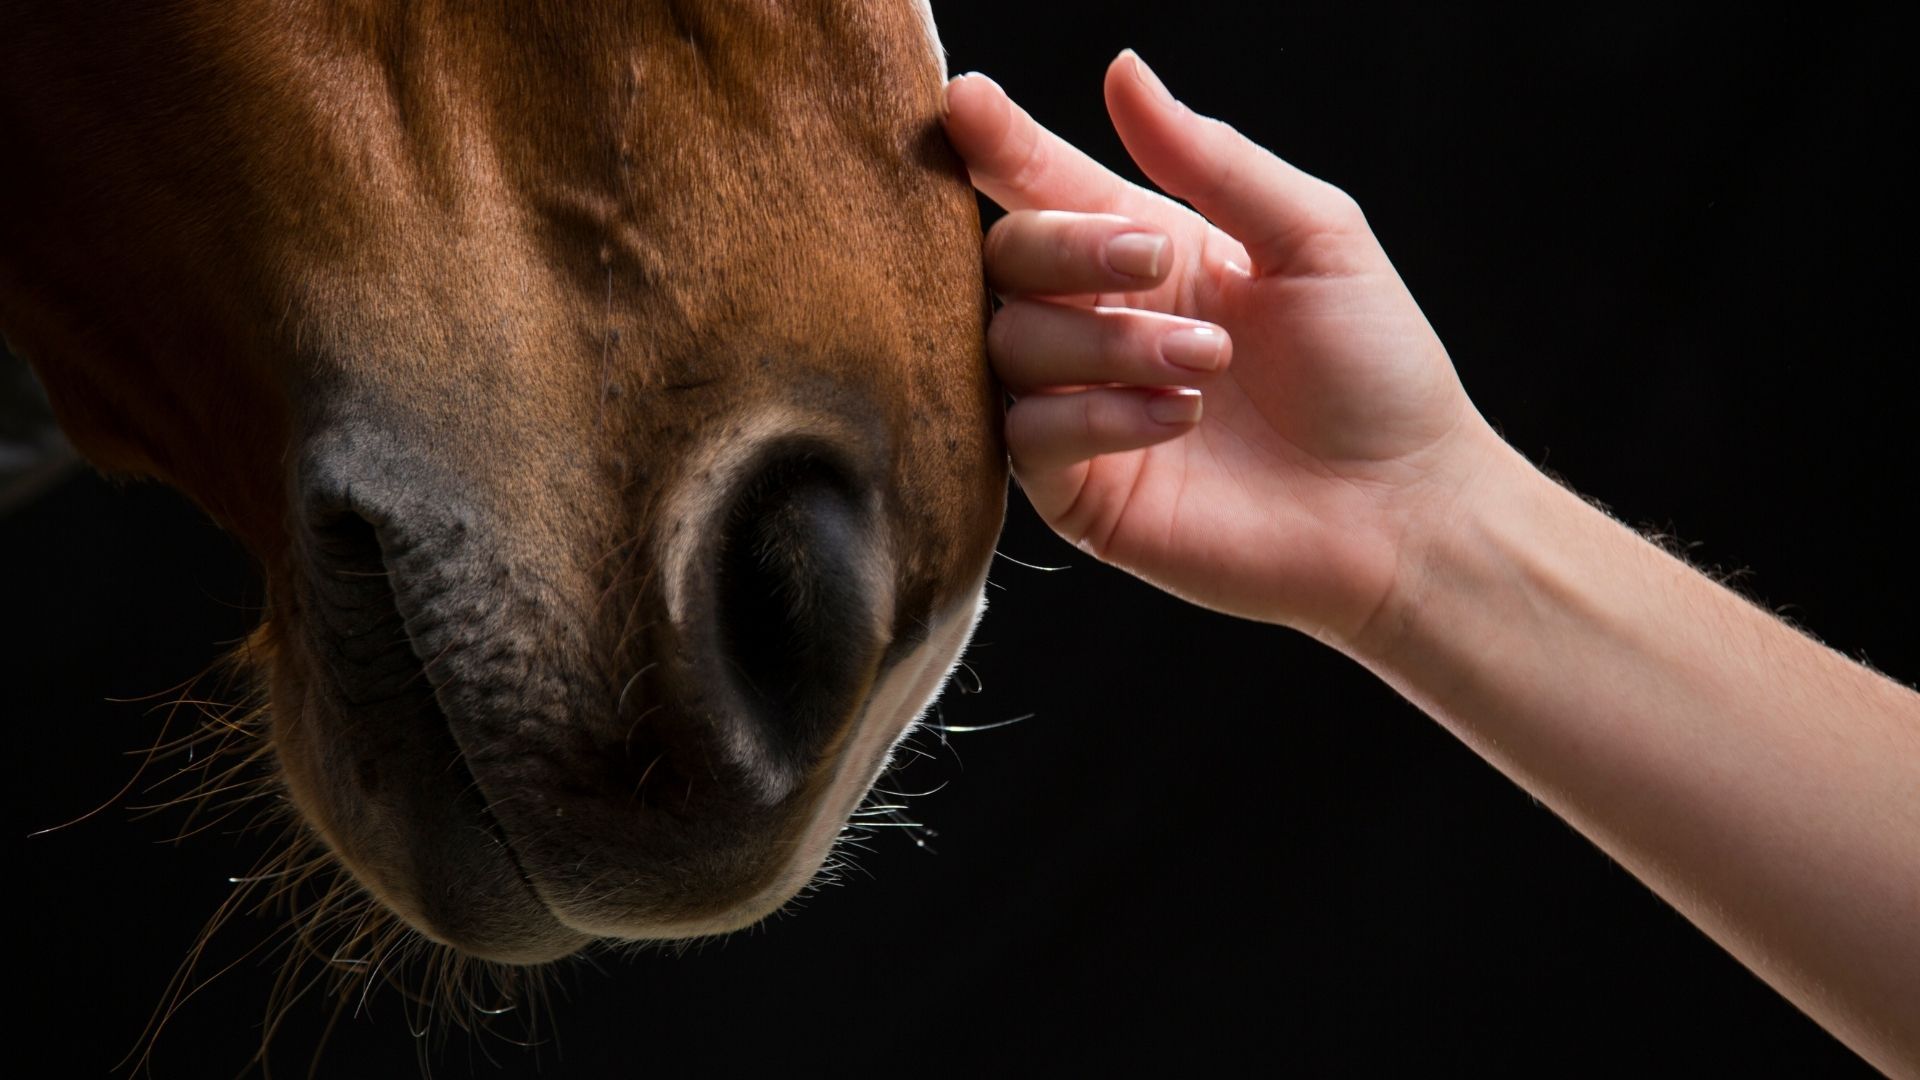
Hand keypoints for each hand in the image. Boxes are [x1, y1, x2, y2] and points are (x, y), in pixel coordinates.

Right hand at [944, 52, 1507, 644]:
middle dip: (1068, 245)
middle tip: (1153, 258)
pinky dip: (1095, 414)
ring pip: (1011, 343)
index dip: (1000, 143)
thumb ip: (1213, 160)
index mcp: (1147, 252)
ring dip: (1106, 339)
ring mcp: (1081, 408)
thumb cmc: (1373, 371)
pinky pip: (1028, 435)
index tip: (967, 101)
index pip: (1047, 185)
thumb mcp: (1315, 237)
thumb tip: (1122, 71)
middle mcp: (1101, 323)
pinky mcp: (1078, 492)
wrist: (1402, 508)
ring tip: (1207, 362)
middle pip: (1007, 256)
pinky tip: (1178, 419)